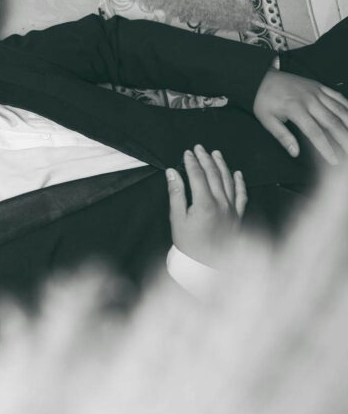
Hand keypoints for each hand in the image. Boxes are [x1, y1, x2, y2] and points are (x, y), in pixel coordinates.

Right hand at [166, 145, 246, 267]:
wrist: (208, 265)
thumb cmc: (189, 243)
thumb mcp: (177, 219)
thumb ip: (176, 194)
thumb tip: (172, 172)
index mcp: (205, 203)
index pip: (198, 176)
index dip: (192, 162)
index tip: (187, 153)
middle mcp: (221, 203)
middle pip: (214, 174)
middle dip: (206, 159)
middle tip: (199, 148)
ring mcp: (232, 209)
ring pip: (229, 181)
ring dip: (222, 165)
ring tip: (215, 154)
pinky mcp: (238, 216)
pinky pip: (242, 195)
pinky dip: (240, 182)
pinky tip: (237, 173)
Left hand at [253, 68, 347, 163]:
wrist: (261, 78)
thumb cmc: (263, 100)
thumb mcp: (266, 120)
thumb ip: (282, 136)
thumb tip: (295, 152)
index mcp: (295, 109)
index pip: (315, 133)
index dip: (326, 148)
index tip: (334, 160)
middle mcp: (309, 100)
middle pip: (332, 122)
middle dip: (344, 139)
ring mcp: (316, 92)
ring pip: (339, 109)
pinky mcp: (319, 86)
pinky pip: (337, 96)